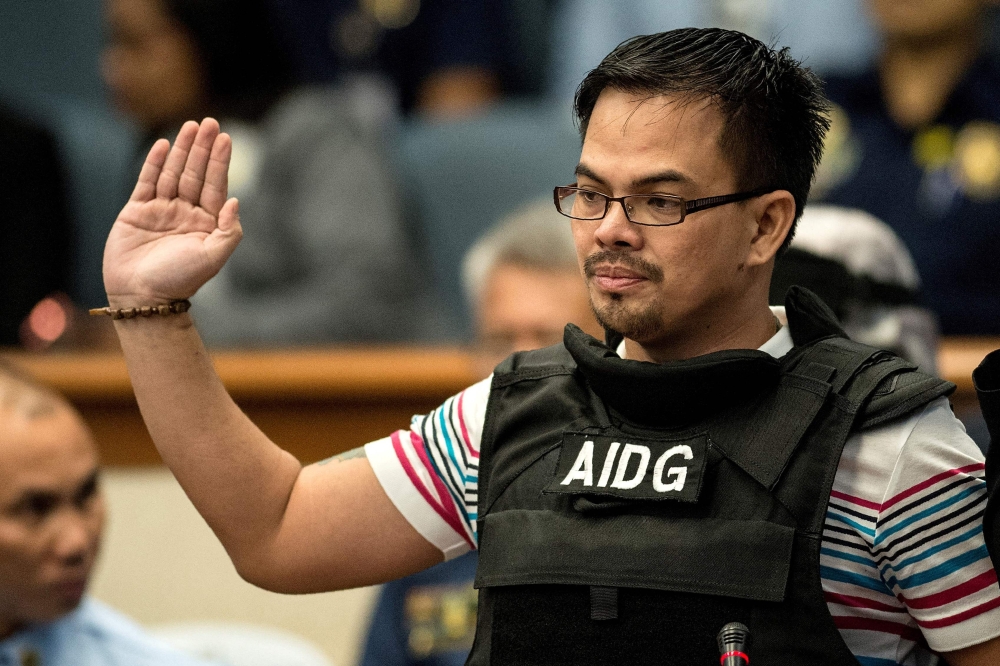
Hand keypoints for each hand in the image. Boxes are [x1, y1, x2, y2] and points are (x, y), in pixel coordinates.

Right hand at [103, 119, 241, 305]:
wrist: (143, 297)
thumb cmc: (180, 280)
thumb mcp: (213, 258)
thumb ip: (229, 231)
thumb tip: (235, 201)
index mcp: (206, 223)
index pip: (215, 185)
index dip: (220, 161)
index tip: (225, 138)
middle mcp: (185, 213)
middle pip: (196, 174)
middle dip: (203, 148)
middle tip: (210, 123)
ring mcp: (161, 210)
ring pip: (173, 173)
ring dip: (182, 150)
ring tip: (191, 126)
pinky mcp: (137, 211)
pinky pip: (147, 182)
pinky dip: (155, 163)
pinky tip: (163, 145)